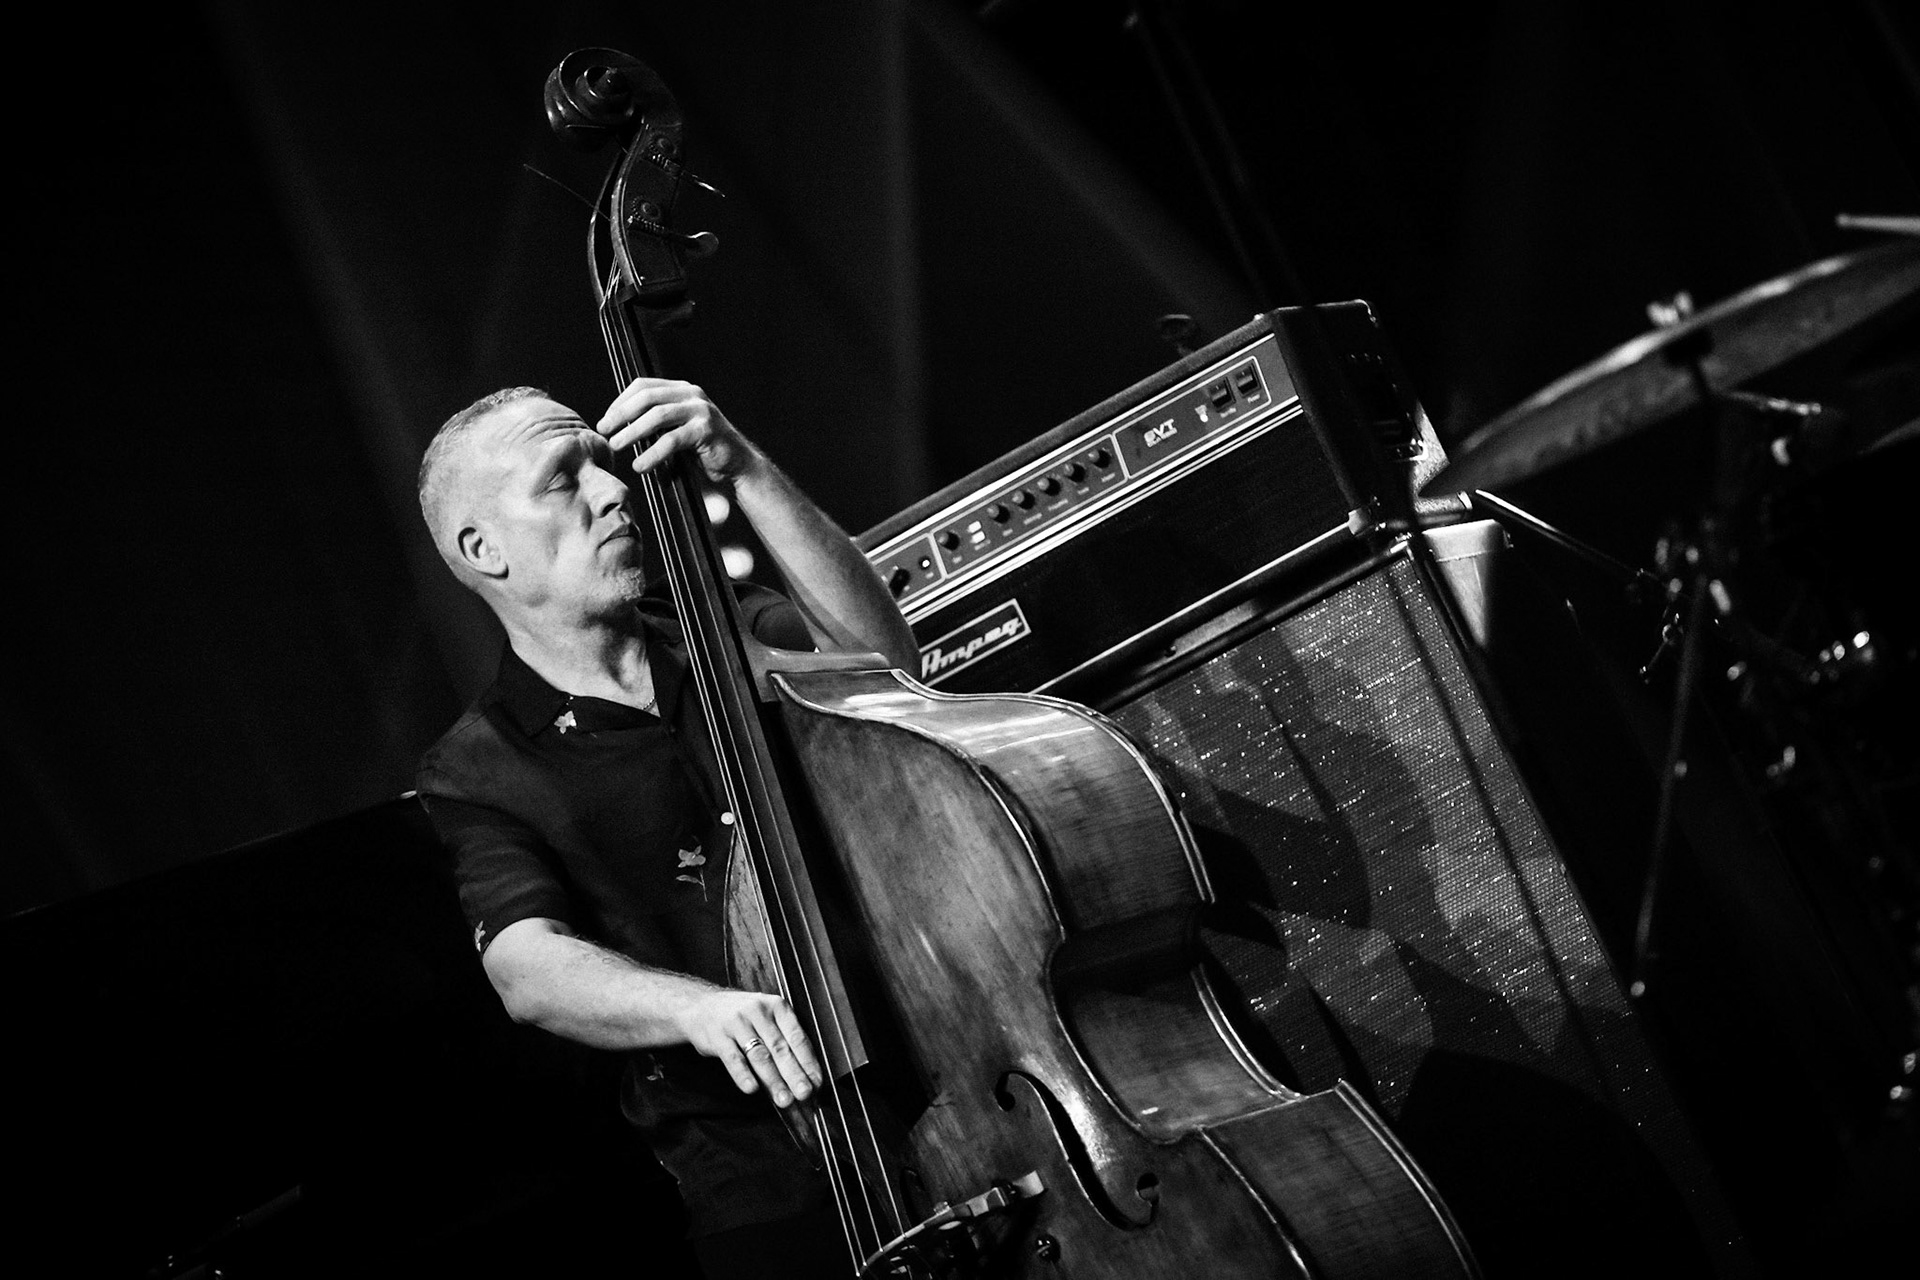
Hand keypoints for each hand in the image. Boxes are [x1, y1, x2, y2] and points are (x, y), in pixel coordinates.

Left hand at [595, 377, 761, 484]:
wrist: (737, 465)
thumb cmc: (702, 450)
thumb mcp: (675, 430)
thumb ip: (655, 423)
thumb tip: (617, 425)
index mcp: (681, 391)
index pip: (643, 386)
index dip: (620, 402)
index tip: (606, 420)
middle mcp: (691, 395)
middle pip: (647, 397)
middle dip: (621, 414)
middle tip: (605, 431)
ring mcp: (700, 410)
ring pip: (657, 415)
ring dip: (632, 432)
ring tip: (617, 445)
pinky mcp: (706, 429)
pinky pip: (672, 440)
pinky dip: (653, 454)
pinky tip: (641, 465)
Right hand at [679, 988, 824, 1107]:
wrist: (699, 1006)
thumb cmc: (740, 1016)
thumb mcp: (765, 1017)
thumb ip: (782, 1040)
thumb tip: (803, 1074)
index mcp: (776, 1007)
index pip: (797, 1037)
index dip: (808, 1062)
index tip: (816, 1082)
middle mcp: (758, 1011)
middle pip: (780, 1048)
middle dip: (794, 1074)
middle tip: (804, 1094)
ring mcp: (737, 1023)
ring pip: (760, 1055)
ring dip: (773, 1080)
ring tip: (784, 1099)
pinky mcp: (718, 1036)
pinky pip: (733, 1058)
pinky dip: (743, 1074)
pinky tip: (752, 1088)